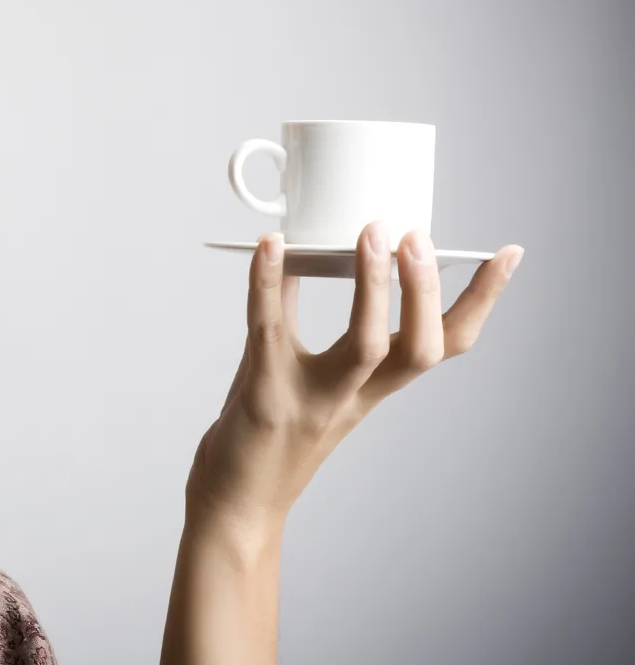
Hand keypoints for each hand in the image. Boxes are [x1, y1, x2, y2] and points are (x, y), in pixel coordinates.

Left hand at [186, 223, 523, 528]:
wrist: (235, 506)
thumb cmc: (267, 437)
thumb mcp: (300, 376)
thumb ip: (298, 318)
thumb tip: (297, 251)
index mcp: (371, 390)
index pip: (442, 346)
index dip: (478, 303)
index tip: (506, 256)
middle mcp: (352, 397)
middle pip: (417, 349)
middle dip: (425, 292)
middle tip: (418, 237)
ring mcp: (311, 399)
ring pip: (362, 348)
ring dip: (372, 289)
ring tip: (371, 235)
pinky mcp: (264, 397)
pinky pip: (270, 331)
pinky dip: (268, 284)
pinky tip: (269, 246)